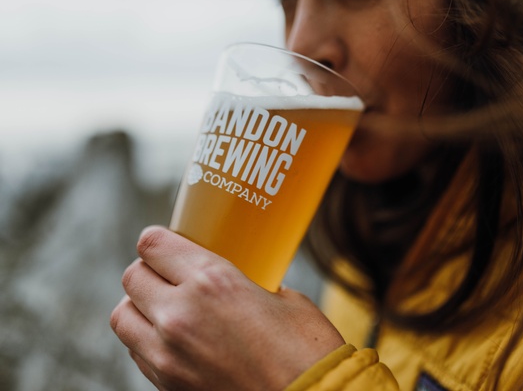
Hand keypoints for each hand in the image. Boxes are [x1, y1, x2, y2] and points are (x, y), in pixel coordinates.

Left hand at [110, 226, 343, 390]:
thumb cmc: (307, 352)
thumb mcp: (286, 300)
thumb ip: (253, 284)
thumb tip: (243, 281)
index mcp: (212, 282)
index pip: (153, 245)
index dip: (157, 240)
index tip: (166, 243)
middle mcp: (180, 315)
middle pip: (132, 277)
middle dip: (149, 270)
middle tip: (170, 274)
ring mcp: (168, 355)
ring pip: (122, 316)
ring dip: (139, 306)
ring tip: (164, 307)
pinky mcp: (167, 385)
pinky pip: (137, 351)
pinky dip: (146, 339)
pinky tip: (175, 339)